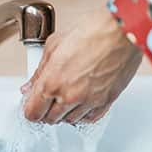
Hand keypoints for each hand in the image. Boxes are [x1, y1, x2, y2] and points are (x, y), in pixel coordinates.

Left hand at [21, 7, 141, 124]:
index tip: (31, 104)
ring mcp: (89, 101)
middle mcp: (69, 96)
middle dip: (45, 111)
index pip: (32, 112)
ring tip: (65, 98)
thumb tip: (31, 85)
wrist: (121, 31)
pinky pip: (90, 118)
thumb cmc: (92, 31)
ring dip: (64, 113)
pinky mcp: (106, 102)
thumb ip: (39, 71)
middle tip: (47, 100)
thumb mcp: (54, 46)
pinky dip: (82, 114)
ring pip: (69, 120)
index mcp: (52, 82)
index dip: (30, 109)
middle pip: (49, 119)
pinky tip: (81, 103)